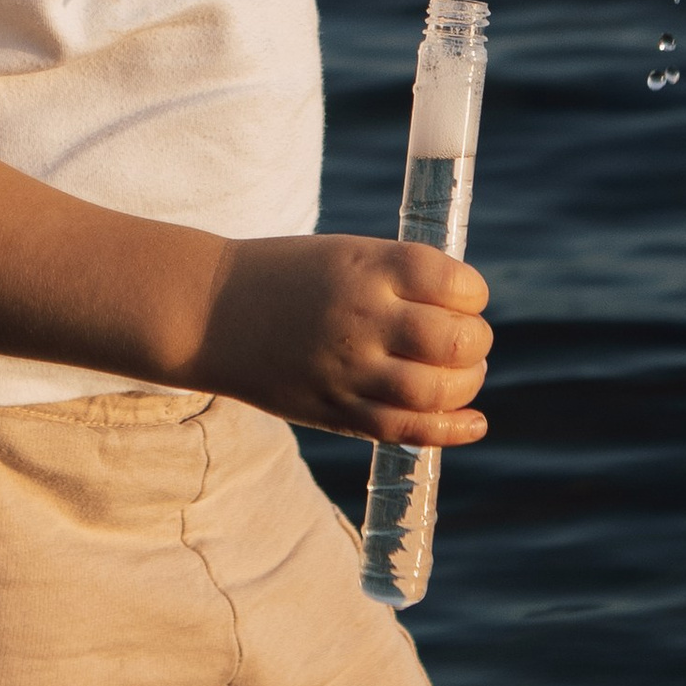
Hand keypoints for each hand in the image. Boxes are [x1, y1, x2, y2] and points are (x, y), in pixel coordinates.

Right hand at [192, 233, 491, 447]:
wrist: (209, 312)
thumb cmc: (286, 278)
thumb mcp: (345, 255)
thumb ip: (400, 280)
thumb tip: (464, 314)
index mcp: (367, 267)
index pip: (452, 283)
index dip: (472, 293)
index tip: (466, 297)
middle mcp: (362, 317)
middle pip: (455, 340)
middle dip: (475, 341)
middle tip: (467, 339)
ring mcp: (348, 369)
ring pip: (438, 389)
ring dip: (466, 383)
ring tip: (462, 374)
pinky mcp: (336, 411)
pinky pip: (407, 429)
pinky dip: (451, 430)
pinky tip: (474, 423)